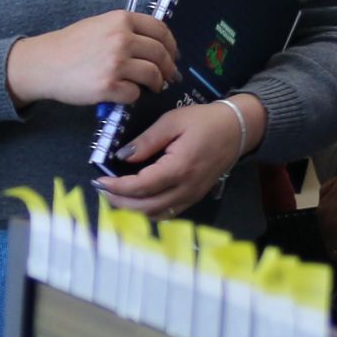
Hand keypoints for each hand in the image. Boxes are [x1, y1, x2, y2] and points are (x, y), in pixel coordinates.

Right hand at [6, 10, 176, 110]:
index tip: (173, 55)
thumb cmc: (70, 45)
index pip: (161, 30)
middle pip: (161, 54)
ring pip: (153, 75)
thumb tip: (156, 45)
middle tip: (168, 77)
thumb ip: (126, 30)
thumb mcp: (100, 25)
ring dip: (156, 84)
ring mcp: (116, 63)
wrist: (45, 63)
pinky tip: (126, 93)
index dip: (171, 45)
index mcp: (121, 20)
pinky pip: (135, 93)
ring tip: (151, 87)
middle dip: (168, 68)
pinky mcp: (108, 86)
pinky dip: (134, 96)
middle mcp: (122, 39)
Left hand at [101, 94, 261, 218]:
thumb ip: (146, 140)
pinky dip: (148, 211)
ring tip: (115, 196)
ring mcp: (191, 196)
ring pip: (156, 214)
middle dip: (119, 202)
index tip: (99, 181)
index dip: (117, 187)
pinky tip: (136, 200)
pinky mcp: (194, 197)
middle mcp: (185, 188)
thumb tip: (122, 156)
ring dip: (132, 209)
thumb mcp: (172, 121)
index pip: (140, 186)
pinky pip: (167, 212)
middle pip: (145, 207)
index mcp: (179, 168)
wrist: (237, 129)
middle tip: (102, 190)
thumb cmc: (205, 121)